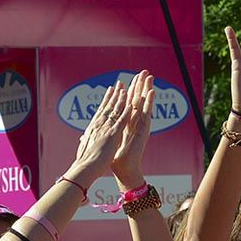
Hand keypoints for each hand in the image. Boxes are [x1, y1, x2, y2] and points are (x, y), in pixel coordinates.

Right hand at [69, 82, 129, 180]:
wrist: (84, 169)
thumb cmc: (83, 162)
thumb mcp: (84, 148)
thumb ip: (85, 142)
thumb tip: (82, 140)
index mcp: (92, 128)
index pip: (101, 111)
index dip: (106, 100)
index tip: (110, 91)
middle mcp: (98, 125)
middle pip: (108, 106)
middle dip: (114, 94)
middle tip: (119, 83)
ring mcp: (105, 129)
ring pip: (114, 111)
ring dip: (121, 99)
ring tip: (126, 88)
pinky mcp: (112, 135)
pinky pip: (121, 121)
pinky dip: (126, 111)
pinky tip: (131, 104)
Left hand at [111, 70, 153, 190]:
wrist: (123, 169)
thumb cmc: (115, 158)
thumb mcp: (107, 141)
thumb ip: (100, 134)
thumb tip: (89, 130)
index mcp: (126, 123)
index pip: (128, 103)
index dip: (130, 91)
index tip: (131, 78)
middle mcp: (134, 122)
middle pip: (138, 100)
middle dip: (140, 85)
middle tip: (144, 71)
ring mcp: (140, 125)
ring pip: (144, 103)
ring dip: (147, 89)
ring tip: (150, 77)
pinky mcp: (144, 130)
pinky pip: (147, 113)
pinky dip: (149, 102)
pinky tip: (152, 92)